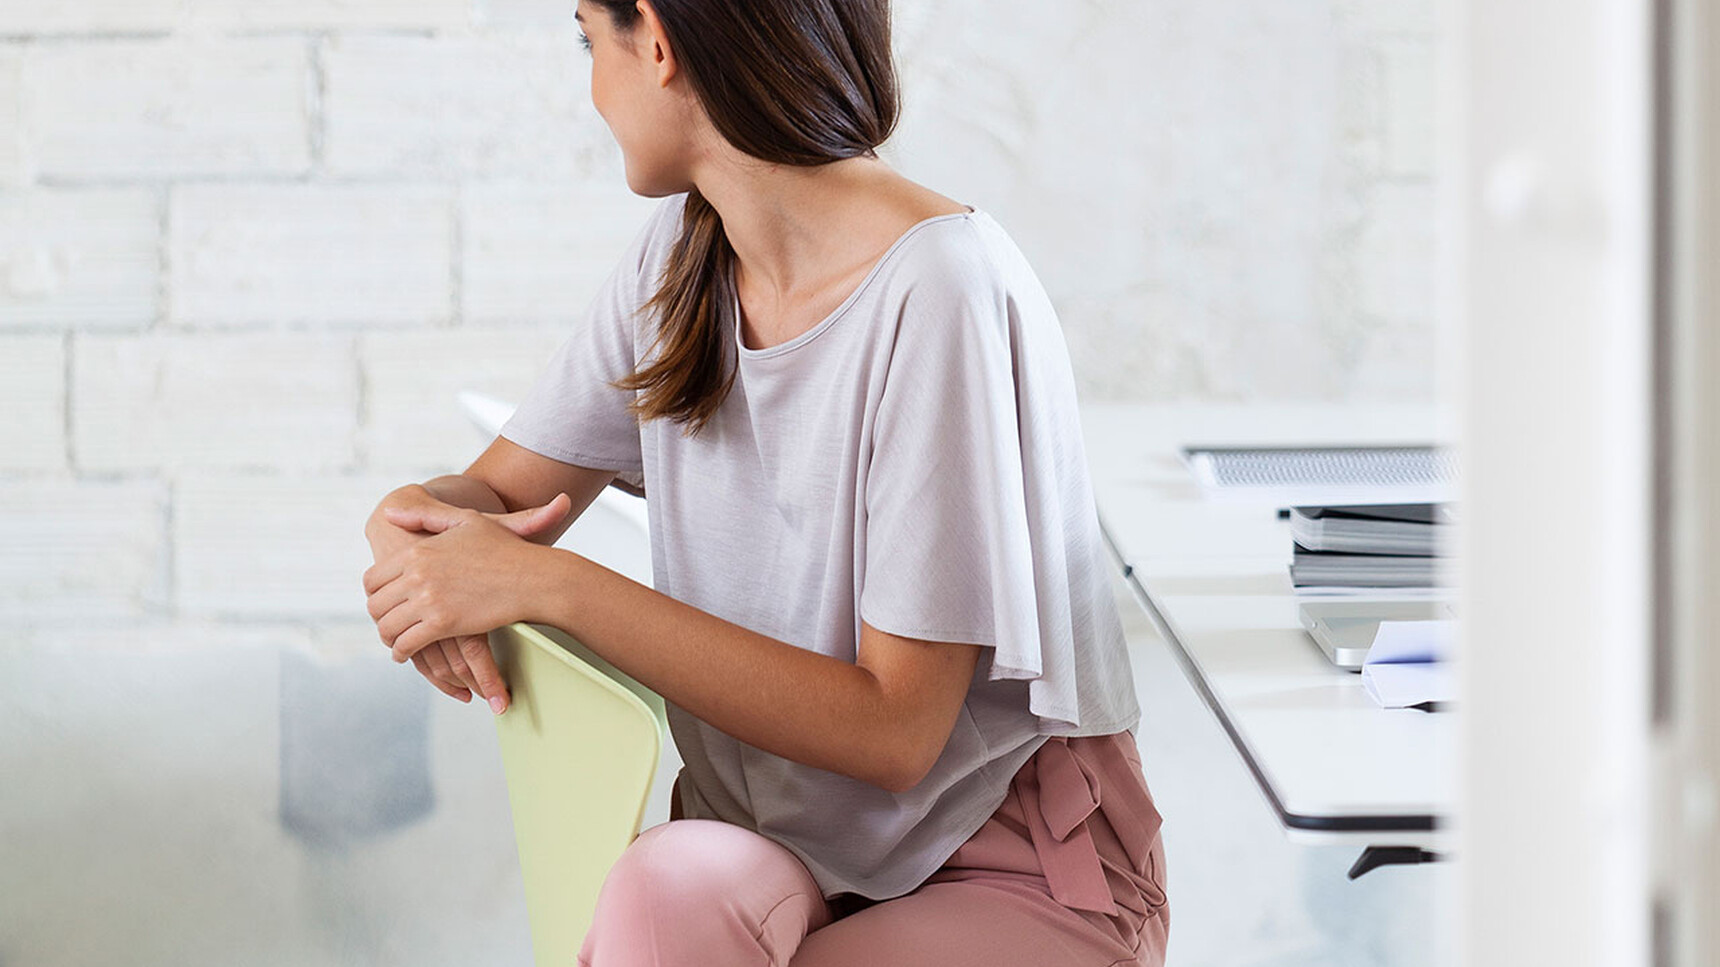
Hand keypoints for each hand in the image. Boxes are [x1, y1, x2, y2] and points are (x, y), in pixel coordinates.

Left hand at [364, 489, 571, 709]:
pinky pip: (407, 644)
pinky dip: (402, 652)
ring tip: (396, 643)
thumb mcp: (464, 521)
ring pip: (388, 627)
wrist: (532, 577)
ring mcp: (428, 599)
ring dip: (389, 639)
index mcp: (416, 551)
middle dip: (379, 619)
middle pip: (376, 605)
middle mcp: (417, 574)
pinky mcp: (442, 623)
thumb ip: (424, 516)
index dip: (374, 595)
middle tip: (388, 626)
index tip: (383, 603)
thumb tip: (387, 515)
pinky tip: (406, 654)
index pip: (372, 579)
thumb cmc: (504, 549)